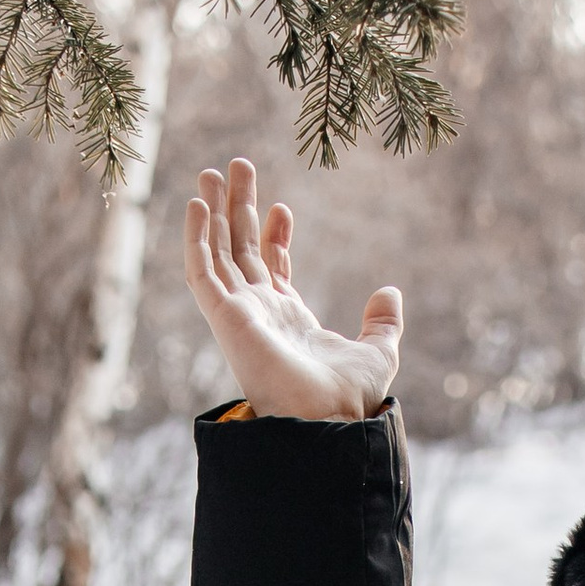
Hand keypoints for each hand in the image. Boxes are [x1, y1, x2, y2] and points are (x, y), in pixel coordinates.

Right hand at [184, 156, 401, 421]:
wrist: (328, 419)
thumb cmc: (350, 397)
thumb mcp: (378, 351)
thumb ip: (383, 323)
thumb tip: (389, 294)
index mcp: (289, 320)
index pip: (272, 268)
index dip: (275, 235)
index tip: (284, 206)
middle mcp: (259, 315)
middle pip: (240, 251)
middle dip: (238, 209)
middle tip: (237, 166)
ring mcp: (239, 315)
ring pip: (217, 254)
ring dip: (212, 213)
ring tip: (212, 171)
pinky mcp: (224, 317)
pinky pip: (201, 273)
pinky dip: (196, 238)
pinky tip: (196, 204)